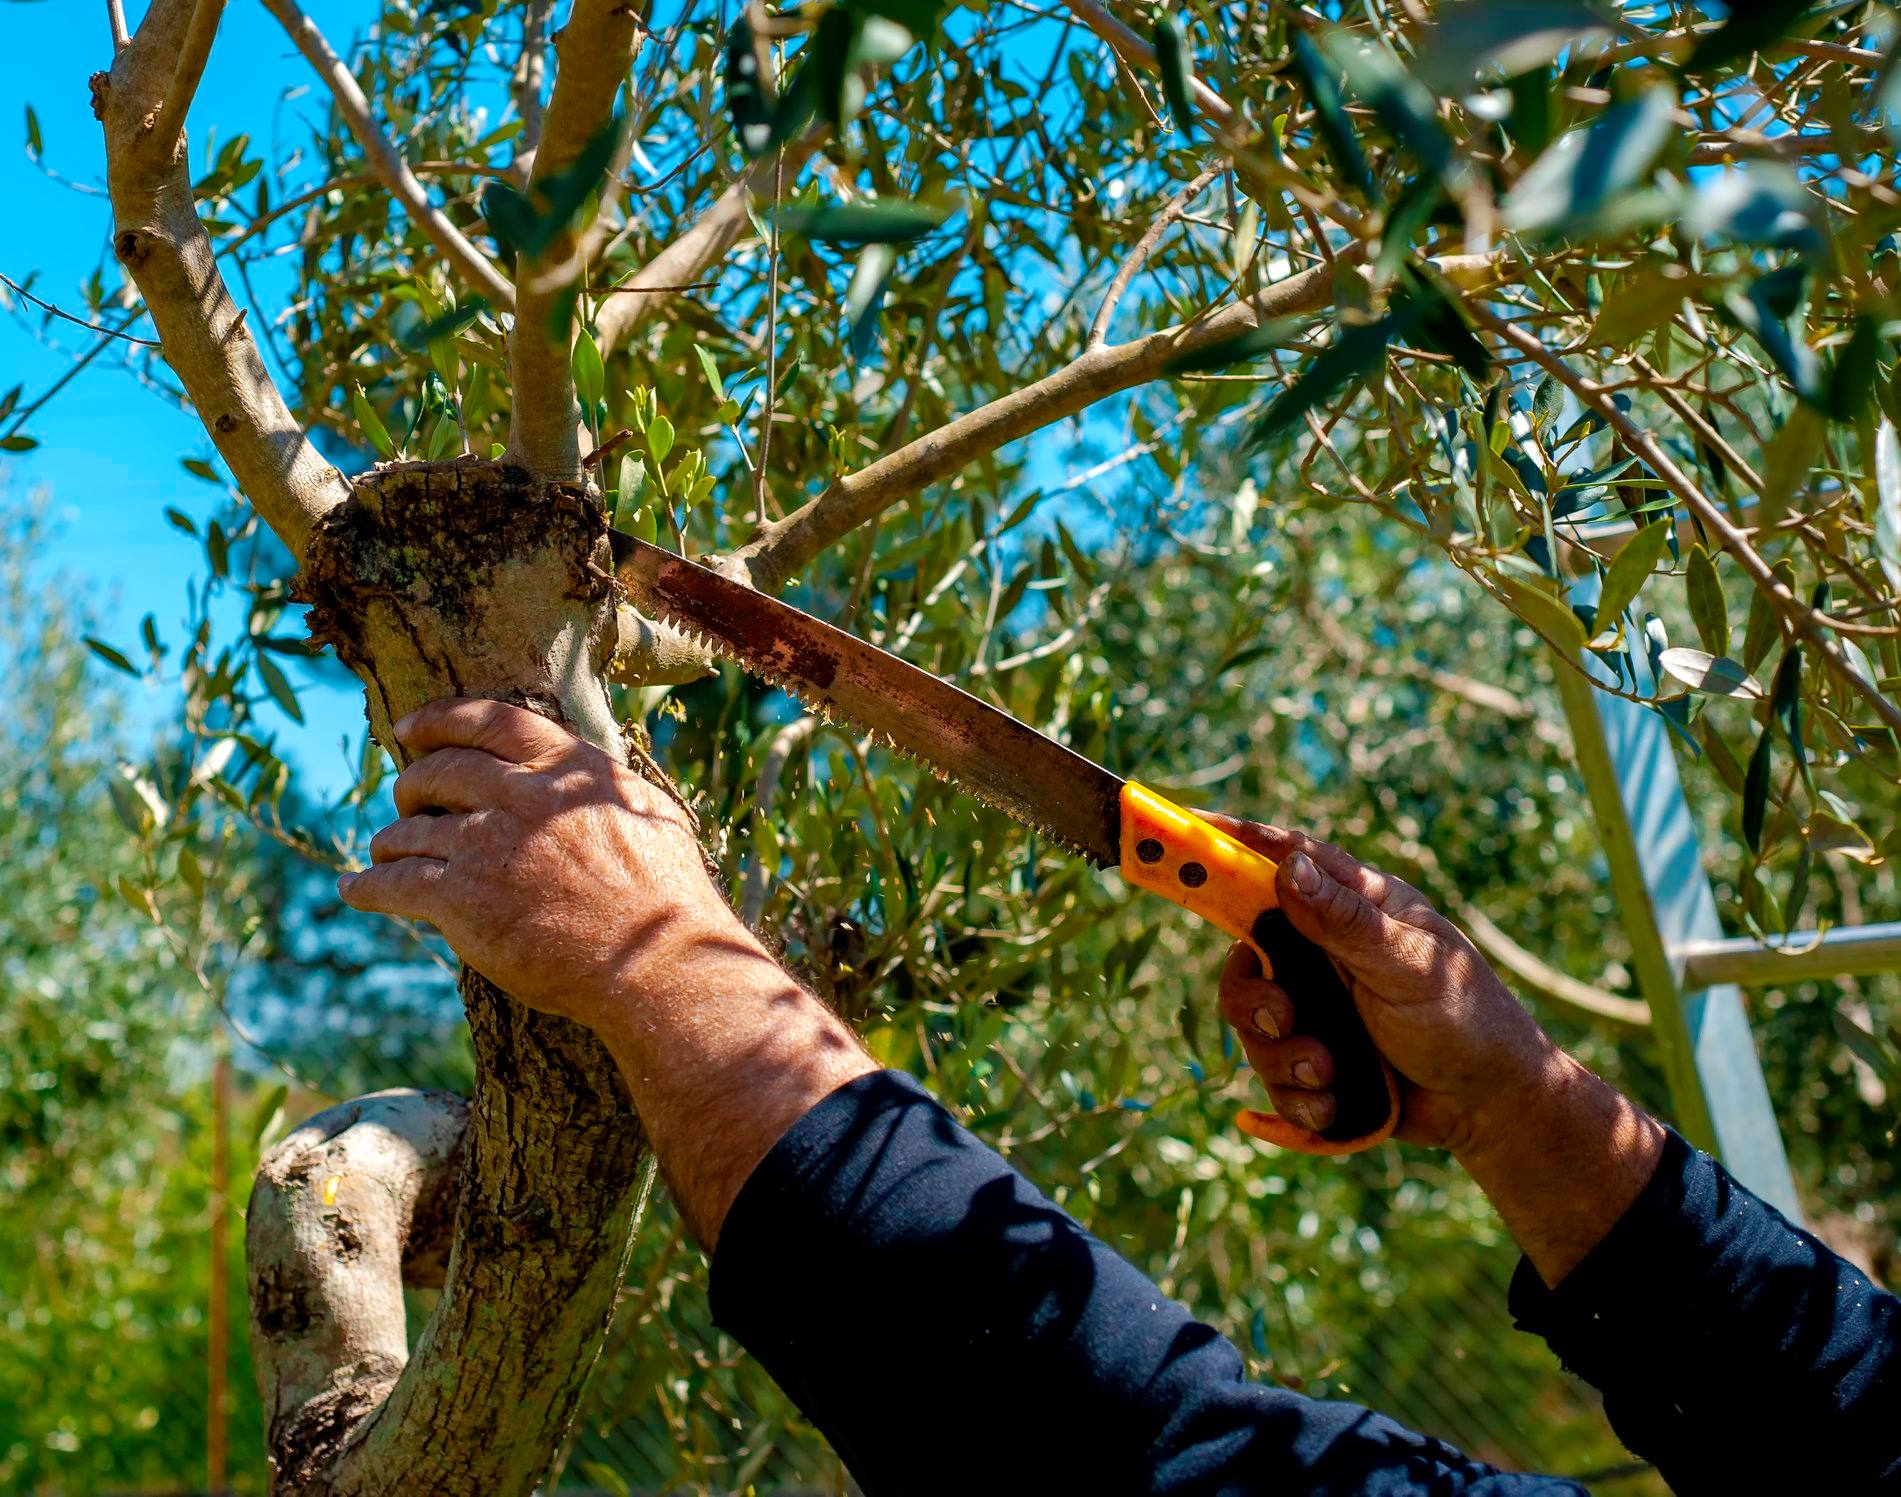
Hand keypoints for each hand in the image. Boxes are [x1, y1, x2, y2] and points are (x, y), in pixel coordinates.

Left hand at [337, 697, 744, 1027]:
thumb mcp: (652, 814)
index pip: (489, 720)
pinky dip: (367, 886)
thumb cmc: (668, 897)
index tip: (408, 727)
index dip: (439, 719)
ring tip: (383, 853)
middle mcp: (521, 795)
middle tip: (405, 798)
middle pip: (438, 770)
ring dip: (390, 841)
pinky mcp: (462, 899)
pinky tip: (355, 889)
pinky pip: (394, 884)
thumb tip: (584, 774)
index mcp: (567, 768)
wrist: (657, 963)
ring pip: (410, 830)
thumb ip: (604, 787)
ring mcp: (487, 845)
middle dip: (411, 784)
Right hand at [1203, 818, 1555, 1159]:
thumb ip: (1345, 920)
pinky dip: (1295, 1093)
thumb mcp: (1409, 964)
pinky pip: (1270, 1072)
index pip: (1280, 857)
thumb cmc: (1466, 1017)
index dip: (1228, 842)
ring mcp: (1316, 1004)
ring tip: (1326, 1071)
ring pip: (1251, 1019)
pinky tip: (1332, 1101)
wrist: (1488, 1106)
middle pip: (1244, 953)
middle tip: (1282, 1015)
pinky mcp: (1311, 1055)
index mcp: (1352, 905)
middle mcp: (1323, 949)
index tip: (1181, 827)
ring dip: (1281, 1054)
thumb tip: (1285, 865)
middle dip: (1254, 995)